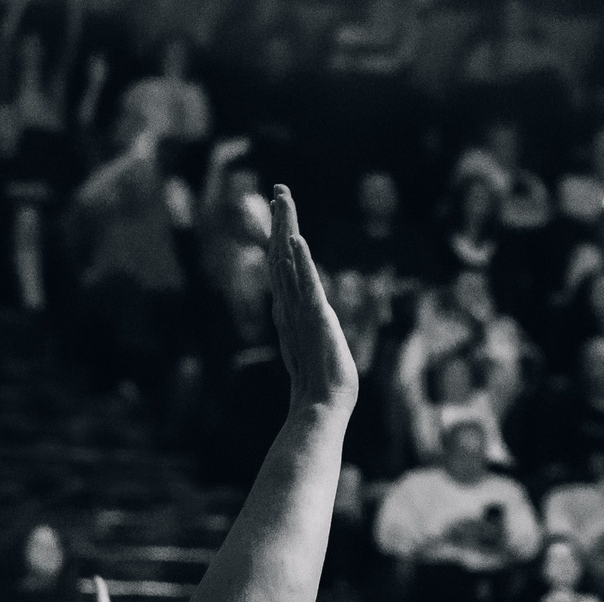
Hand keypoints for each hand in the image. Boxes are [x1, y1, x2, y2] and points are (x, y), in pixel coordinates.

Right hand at [265, 184, 357, 413]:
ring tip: (283, 200)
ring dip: (287, 229)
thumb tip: (311, 341)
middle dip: (282, 222)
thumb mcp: (318, 353)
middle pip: (283, 257)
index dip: (283, 240)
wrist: (322, 410)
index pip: (286, 269)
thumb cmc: (323, 390)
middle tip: (280, 189)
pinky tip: (296, 240)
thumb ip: (312, 341)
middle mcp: (291, 308)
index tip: (282, 213)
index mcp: (293, 313)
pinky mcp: (314, 319)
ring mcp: (300, 312)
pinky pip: (306, 285)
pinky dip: (301, 263)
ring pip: (290, 263)